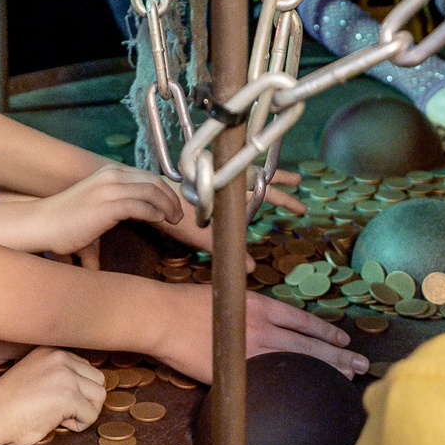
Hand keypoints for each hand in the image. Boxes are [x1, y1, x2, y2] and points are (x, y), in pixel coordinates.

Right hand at [0, 348, 105, 444]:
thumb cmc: (9, 403)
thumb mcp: (35, 373)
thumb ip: (57, 373)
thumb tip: (83, 388)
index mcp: (52, 351)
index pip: (85, 368)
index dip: (76, 389)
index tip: (56, 399)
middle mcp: (61, 358)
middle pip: (98, 380)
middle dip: (86, 398)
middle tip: (64, 410)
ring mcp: (66, 376)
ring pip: (99, 396)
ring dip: (85, 410)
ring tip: (63, 417)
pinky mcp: (69, 396)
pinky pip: (91, 415)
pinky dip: (79, 424)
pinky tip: (59, 423)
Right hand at [22, 164, 185, 258]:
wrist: (44, 223)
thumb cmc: (68, 218)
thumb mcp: (98, 202)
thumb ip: (118, 205)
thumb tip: (137, 217)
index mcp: (111, 172)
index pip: (148, 176)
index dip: (165, 190)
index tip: (173, 206)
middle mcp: (112, 176)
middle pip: (155, 181)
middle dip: (171, 198)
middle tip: (178, 215)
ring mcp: (109, 189)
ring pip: (151, 192)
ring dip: (168, 206)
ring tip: (173, 220)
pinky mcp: (107, 206)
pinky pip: (140, 206)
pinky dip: (154, 213)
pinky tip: (159, 221)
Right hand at [151, 283, 365, 382]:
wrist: (163, 316)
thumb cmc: (189, 302)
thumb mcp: (228, 295)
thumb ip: (249, 310)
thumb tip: (266, 322)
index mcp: (261, 306)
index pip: (303, 321)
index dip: (326, 332)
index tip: (344, 340)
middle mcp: (263, 328)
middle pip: (309, 345)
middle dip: (338, 356)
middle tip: (361, 365)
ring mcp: (251, 352)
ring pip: (298, 363)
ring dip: (325, 371)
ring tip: (347, 379)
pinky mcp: (237, 372)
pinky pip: (270, 382)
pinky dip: (291, 389)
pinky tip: (306, 396)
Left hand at [153, 169, 305, 254]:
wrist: (145, 196)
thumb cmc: (171, 212)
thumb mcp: (200, 234)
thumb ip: (226, 250)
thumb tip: (250, 269)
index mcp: (229, 188)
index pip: (263, 188)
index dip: (282, 195)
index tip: (300, 197)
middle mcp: (224, 179)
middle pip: (258, 176)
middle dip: (278, 180)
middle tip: (298, 183)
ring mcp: (213, 179)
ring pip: (244, 175)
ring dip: (261, 179)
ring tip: (276, 182)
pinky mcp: (201, 183)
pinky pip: (229, 181)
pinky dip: (240, 185)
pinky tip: (241, 194)